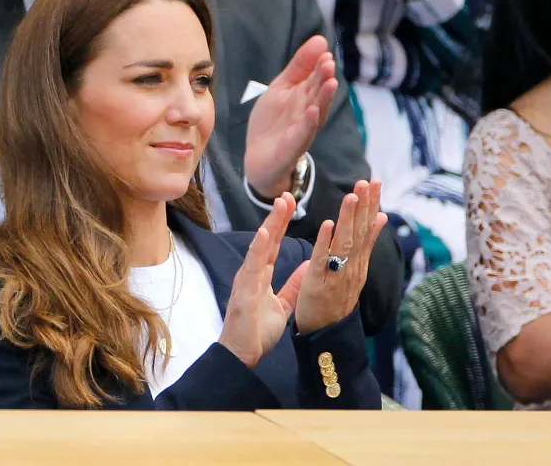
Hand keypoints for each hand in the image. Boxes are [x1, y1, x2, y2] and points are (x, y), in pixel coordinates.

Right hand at [218, 193, 297, 367]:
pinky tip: (265, 233)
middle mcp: (253, 273)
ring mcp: (246, 280)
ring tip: (280, 205)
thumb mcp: (282, 305)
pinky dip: (258, 249)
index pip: (274, 244)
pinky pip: (252, 268)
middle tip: (287, 194)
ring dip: (270, 225)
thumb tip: (308, 267)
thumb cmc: (257, 332)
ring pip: (259, 247)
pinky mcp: (244, 292)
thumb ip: (293, 285)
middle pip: (267, 240)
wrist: (242, 355)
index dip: (281, 223)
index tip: (290, 203)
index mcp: (262, 275)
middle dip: (277, 217)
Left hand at [244, 36, 337, 197]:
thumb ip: (299, 66)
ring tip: (330, 82)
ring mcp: (302, 130)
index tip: (325, 52)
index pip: (315, 79)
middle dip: (324, 79)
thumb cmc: (273, 121)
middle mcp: (308, 112)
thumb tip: (320, 39)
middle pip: (318, 94)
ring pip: (316, 113)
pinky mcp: (292, 147)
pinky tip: (312, 111)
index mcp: (306, 96)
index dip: (319, 67)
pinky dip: (308, 124)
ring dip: (323, 99)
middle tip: (329, 63)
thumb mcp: (281, 88)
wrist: (259, 157)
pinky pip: (302, 135)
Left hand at [281, 180, 386, 334]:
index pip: (367, 228)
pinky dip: (325, 243)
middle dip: (364, 206)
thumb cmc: (336, 300)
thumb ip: (365, 244)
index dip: (371, 205)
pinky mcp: (317, 284)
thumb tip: (378, 217)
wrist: (327, 335)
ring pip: (345, 244)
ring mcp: (336, 276)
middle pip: (360, 232)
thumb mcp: (356, 270)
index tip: (375, 181)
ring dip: (348, 219)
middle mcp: (352, 267)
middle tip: (369, 181)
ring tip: (352, 195)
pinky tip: (328, 226)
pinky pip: (321, 261)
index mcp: (359, 262)